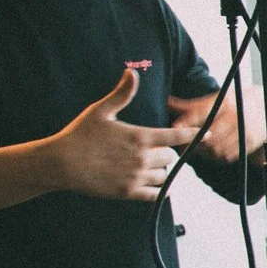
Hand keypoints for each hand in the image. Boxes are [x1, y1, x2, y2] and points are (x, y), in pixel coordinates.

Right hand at [46, 67, 195, 201]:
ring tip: (148, 165)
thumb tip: (131, 72)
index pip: (176, 136)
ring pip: (164, 176)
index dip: (193, 134)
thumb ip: (121, 94)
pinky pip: (155, 195)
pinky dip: (159, 191)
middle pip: (171, 157)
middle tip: (154, 150)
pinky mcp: (128, 192)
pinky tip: (157, 187)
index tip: (205, 134)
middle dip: (166, 153)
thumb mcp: (101, 110)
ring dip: (161, 170)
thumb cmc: (80, 134)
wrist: (62, 163)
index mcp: (139, 136)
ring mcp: (135, 177)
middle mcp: (141, 158)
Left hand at [169, 80, 266, 164]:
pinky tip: (214, 151)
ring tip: (200, 148)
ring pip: (215, 149)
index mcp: (224, 102)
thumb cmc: (236, 103)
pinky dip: (217, 157)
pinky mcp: (249, 142)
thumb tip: (168, 102)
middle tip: (185, 143)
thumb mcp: (216, 99)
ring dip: (204, 151)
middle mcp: (234, 115)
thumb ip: (192, 105)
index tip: (176, 129)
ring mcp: (243, 130)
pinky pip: (227, 156)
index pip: (200, 113)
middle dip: (193, 141)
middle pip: (206, 135)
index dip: (185, 123)